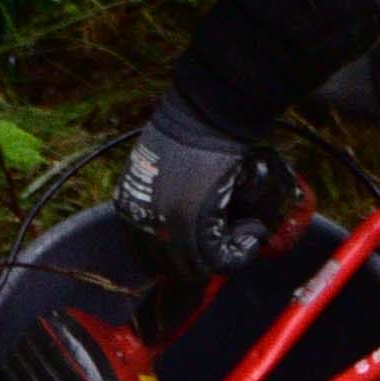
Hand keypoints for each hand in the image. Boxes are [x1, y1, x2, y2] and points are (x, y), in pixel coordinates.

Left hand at [115, 93, 270, 276]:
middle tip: (227, 246)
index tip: (202, 250)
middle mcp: (142, 222)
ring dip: (223, 259)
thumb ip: (159, 200)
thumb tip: (180, 227)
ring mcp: (166, 226)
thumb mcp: (157, 169)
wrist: (205, 112)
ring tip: (243, 237)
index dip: (177, 257)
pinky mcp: (194, 224)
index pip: (147, 256)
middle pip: (171, 268)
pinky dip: (238, 253)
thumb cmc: (187, 132)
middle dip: (201, 263)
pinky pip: (218, 258)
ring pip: (195, 268)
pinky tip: (251, 234)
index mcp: (128, 209)